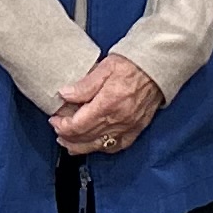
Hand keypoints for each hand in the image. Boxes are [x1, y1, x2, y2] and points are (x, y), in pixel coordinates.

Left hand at [49, 52, 165, 155]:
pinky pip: (117, 146)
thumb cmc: (132, 65)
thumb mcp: (104, 67)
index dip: (62, 126)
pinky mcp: (136, 129)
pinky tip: (94, 144)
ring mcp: (128, 127)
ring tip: (70, 142)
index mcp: (108, 104)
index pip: (78, 126)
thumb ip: (84, 85)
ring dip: (81, 146)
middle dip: (68, 137)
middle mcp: (118, 120)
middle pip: (86, 138)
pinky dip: (102, 147)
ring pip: (99, 145)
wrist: (157, 68)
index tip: (54, 119)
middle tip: (58, 130)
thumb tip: (64, 95)